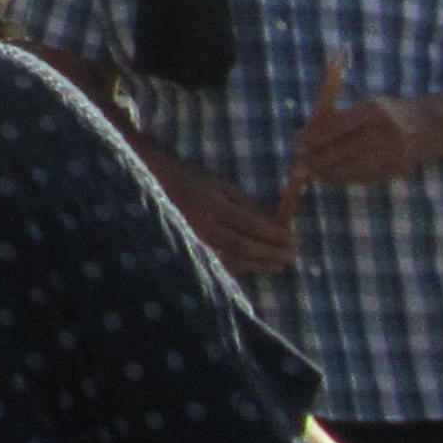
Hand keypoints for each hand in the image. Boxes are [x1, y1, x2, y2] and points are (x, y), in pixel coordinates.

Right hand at [158, 148, 300, 275]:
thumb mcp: (219, 182)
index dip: (273, 234)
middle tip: (293, 255)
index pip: (250, 224)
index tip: (293, 238)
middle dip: (270, 252)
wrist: (149, 180)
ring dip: (259, 263)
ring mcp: (195, 239)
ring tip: (279, 265)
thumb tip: (271, 221)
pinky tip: (252, 267)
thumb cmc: (188, 176)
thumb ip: (244, 201)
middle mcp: (203, 225)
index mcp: (212, 204)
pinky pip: (218, 261)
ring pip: (232, 258)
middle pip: (243, 245)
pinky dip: (238, 266)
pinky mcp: (190, 247)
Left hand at [297, 94, 433, 190]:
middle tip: (298, 161)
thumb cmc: (390, 112)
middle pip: (344, 148)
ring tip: (311, 170)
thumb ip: (339, 118)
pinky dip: (344, 178)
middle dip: (317, 157)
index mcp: (375, 111)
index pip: (338, 125)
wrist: (432, 127)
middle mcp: (386, 133)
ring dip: (328, 171)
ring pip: (353, 167)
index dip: (315, 136)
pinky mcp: (397, 170)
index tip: (298, 142)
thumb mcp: (366, 106)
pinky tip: (330, 177)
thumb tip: (306, 135)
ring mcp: (394, 154)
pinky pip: (365, 177)